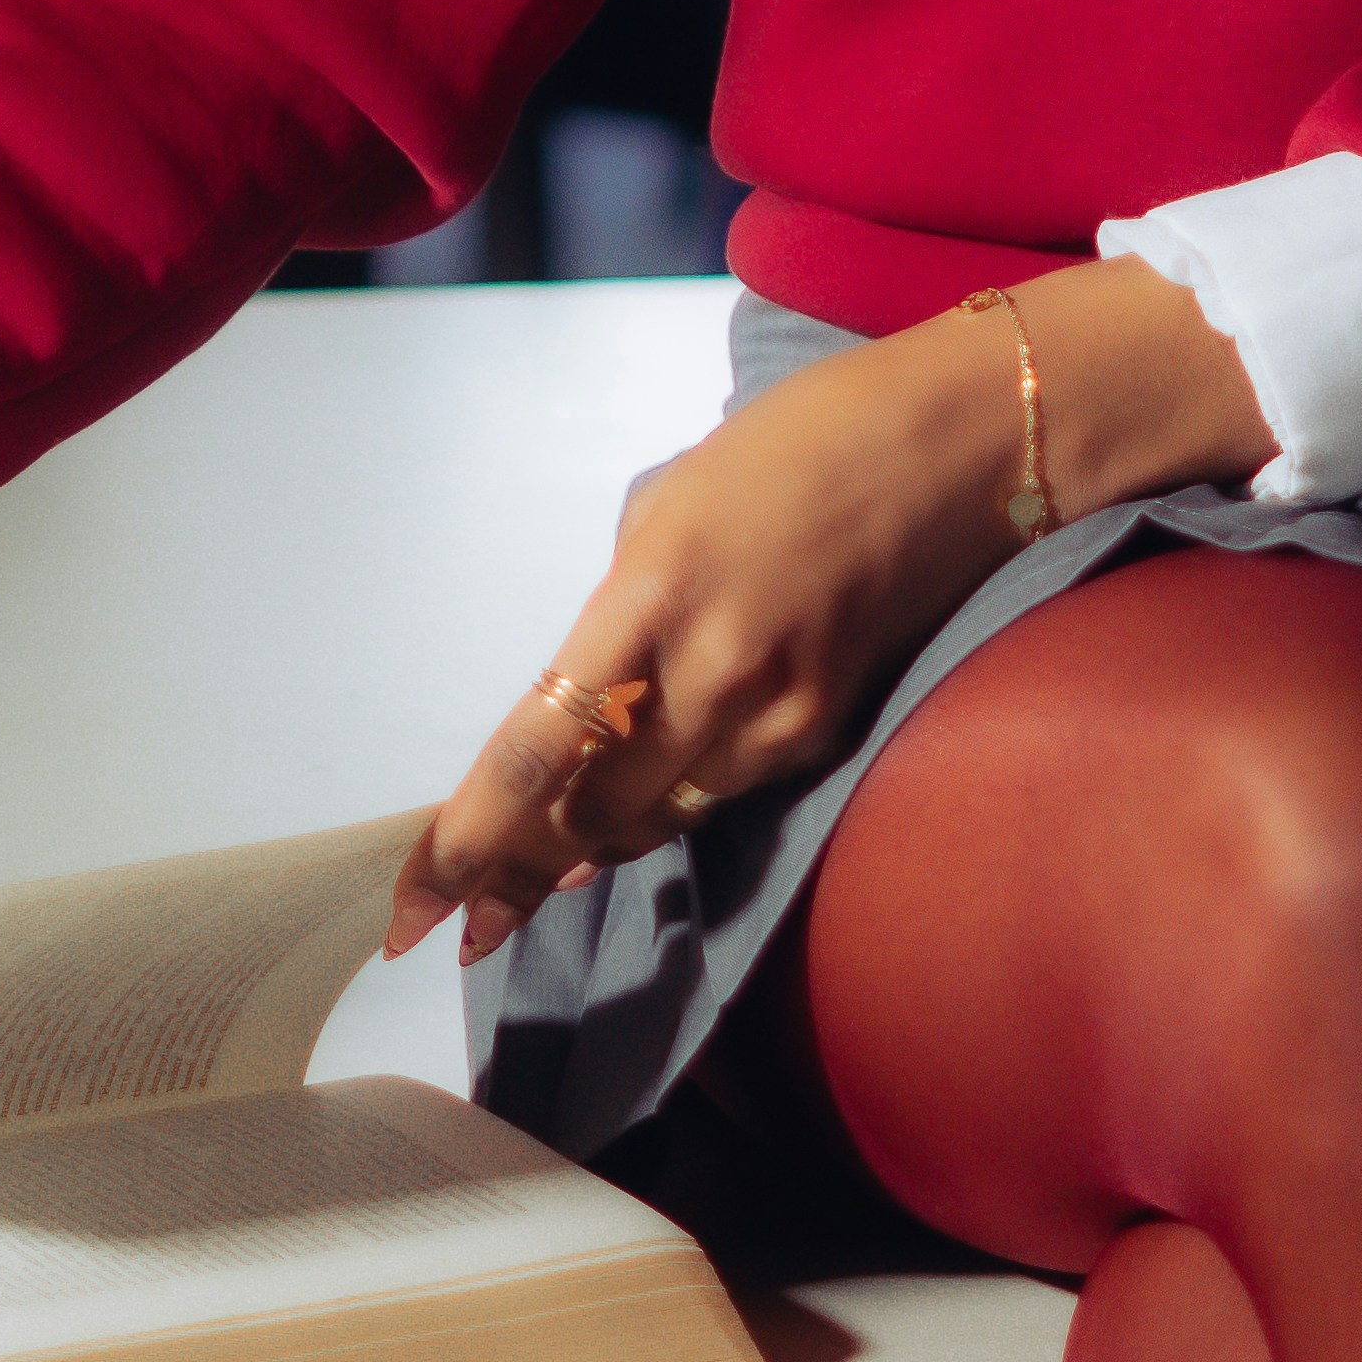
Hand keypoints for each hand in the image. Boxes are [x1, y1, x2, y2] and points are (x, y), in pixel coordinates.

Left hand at [386, 260, 1270, 967]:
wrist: (947, 447)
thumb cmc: (787, 452)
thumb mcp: (665, 511)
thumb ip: (617, 621)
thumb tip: (582, 712)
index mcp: (646, 596)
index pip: (536, 751)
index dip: (468, 842)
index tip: (415, 907)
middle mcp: (708, 672)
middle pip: (588, 813)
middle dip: (521, 867)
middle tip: (467, 914)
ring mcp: (774, 712)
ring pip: (655, 819)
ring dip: (594, 845)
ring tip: (537, 879)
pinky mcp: (824, 731)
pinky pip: (722, 793)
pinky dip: (672, 808)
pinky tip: (639, 815)